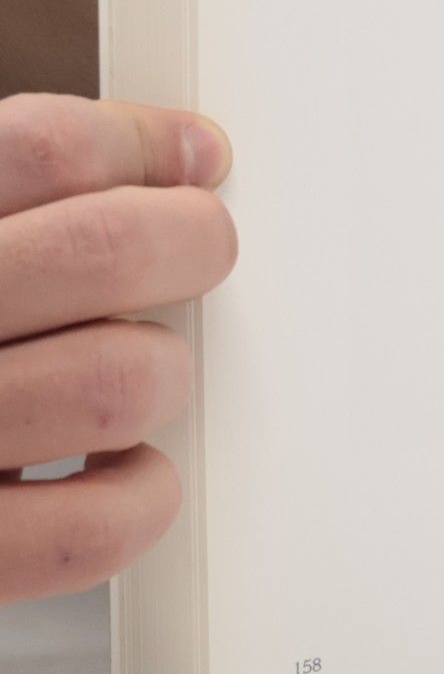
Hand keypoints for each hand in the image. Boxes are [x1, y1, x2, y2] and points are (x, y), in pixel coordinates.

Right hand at [0, 96, 234, 602]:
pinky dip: (140, 495)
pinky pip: (93, 526)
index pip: (43, 149)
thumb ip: (17, 190)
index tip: (188, 161)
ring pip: (121, 381)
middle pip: (105, 249)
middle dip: (189, 242)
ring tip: (131, 372)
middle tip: (195, 252)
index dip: (141, 147)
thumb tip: (180, 151)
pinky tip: (115, 470)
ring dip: (158, 374)